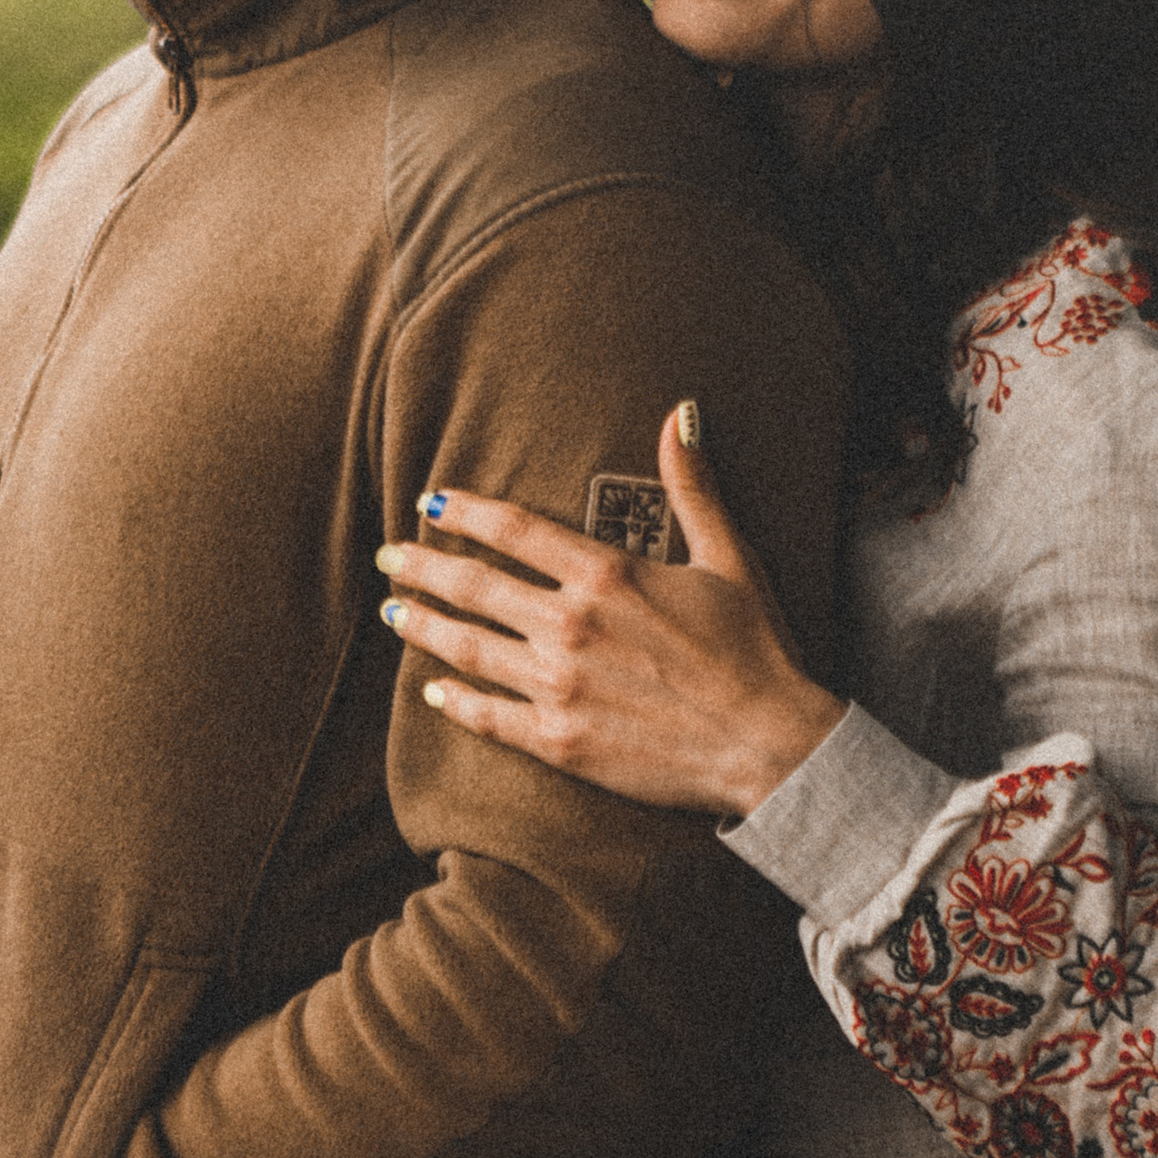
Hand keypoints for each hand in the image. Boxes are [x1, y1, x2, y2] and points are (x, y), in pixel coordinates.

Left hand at [376, 403, 844, 820]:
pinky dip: (455, 701)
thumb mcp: (727, 557)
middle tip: (390, 557)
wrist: (768, 744)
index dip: (464, 512)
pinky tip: (435, 690)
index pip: (512, 530)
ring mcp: (558, 686)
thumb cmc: (754, 648)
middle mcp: (570, 626)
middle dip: (422, 568)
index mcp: (606, 574)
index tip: (431, 502)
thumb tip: (681, 413)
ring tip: (394, 613)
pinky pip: (489, 717)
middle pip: (473, 587)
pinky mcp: (560, 741)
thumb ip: (692, 485)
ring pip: (467, 649)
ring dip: (422, 628)